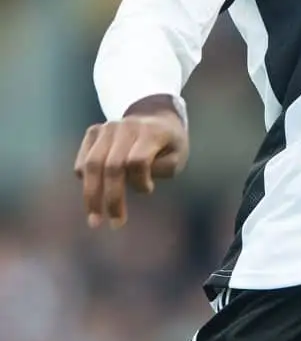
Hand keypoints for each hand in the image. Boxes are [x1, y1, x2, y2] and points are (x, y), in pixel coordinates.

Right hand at [74, 95, 188, 228]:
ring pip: (91, 165)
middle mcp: (126, 127)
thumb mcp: (178, 157)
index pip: (138, 161)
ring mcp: (107, 128)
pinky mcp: (93, 132)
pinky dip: (86, 180)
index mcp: (151, 131)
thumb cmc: (169, 144)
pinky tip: (95, 193)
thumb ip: (162, 169)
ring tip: (95, 220)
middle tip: (114, 224)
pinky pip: (83, 162)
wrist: (156, 117)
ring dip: (91, 196)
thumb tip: (133, 180)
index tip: (149, 190)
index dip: (141, 182)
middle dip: (112, 199)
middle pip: (112, 167)